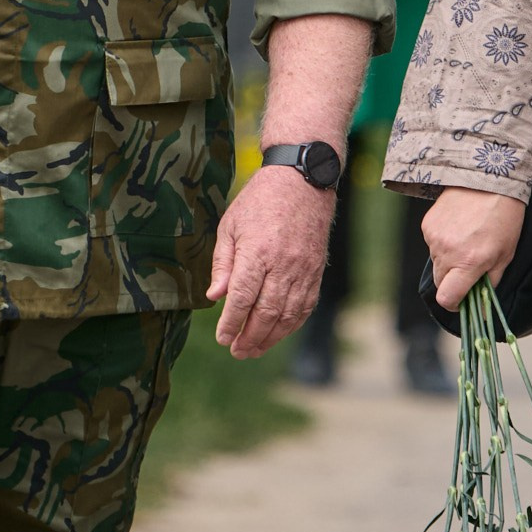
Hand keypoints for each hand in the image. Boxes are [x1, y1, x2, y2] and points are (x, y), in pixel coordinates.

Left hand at [208, 167, 337, 359]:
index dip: (231, 323)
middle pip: (266, 312)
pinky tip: (278, 333)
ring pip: (288, 314)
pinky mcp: (316, 271)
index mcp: (258, 252)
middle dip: (250, 337)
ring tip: (253, 350)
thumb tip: (215, 297)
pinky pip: (306, 306)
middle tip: (236, 351)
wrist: (301, 181)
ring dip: (270, 337)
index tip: (222, 338)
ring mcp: (303, 269)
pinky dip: (291, 325)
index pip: (242, 298)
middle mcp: (283, 264)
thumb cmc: (260, 200)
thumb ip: (223, 263)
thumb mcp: (231, 225)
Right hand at [421, 187, 525, 311]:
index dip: (454, 304)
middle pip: (439, 283)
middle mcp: (447, 252)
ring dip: (448, 261)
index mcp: (469, 262)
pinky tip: (458, 229)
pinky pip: (432, 245)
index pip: (447, 298)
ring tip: (466, 242)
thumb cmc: (504, 218)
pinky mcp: (427, 225)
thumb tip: (480, 307)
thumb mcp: (506, 255)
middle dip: (452, 282)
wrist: (489, 180)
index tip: (463, 300)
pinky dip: (443, 244)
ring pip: (436, 263)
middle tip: (469, 269)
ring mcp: (434, 238)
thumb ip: (490, 284)